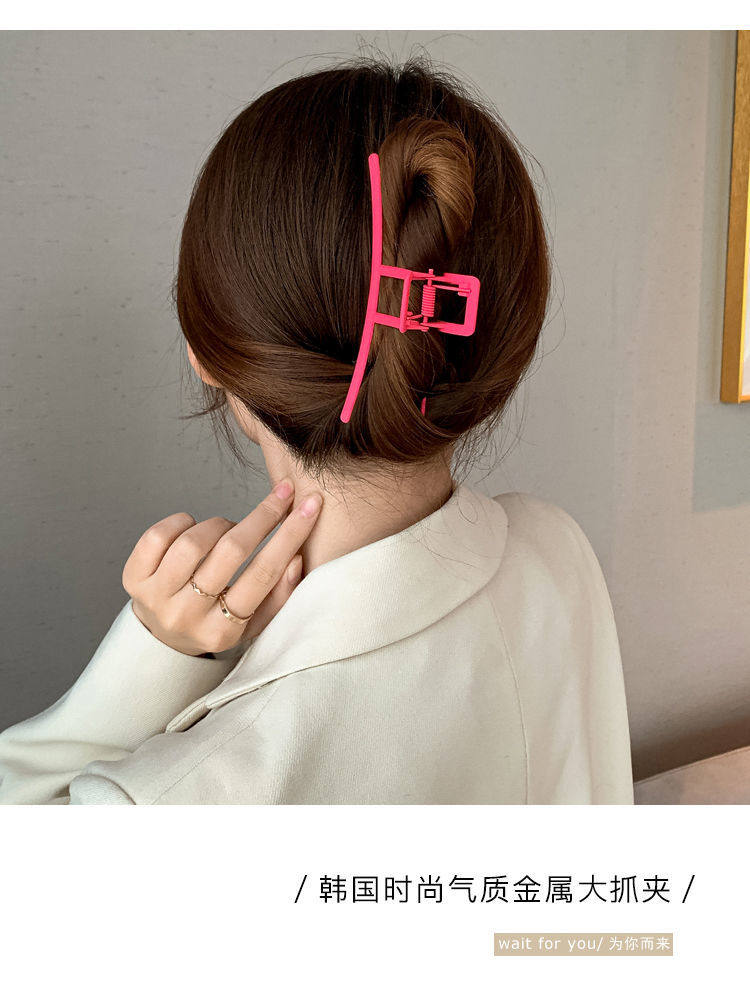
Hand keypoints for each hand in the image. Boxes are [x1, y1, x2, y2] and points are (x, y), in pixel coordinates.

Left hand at [122, 481, 321, 654]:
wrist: (162, 640)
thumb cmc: (217, 623)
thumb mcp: (254, 622)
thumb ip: (279, 595)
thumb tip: (296, 557)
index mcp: (223, 631)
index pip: (264, 574)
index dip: (290, 534)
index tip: (310, 504)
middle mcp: (187, 616)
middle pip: (231, 552)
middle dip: (263, 516)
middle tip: (281, 494)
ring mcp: (156, 597)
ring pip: (193, 541)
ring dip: (220, 524)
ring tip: (226, 531)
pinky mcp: (133, 580)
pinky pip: (158, 536)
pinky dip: (182, 522)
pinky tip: (192, 529)